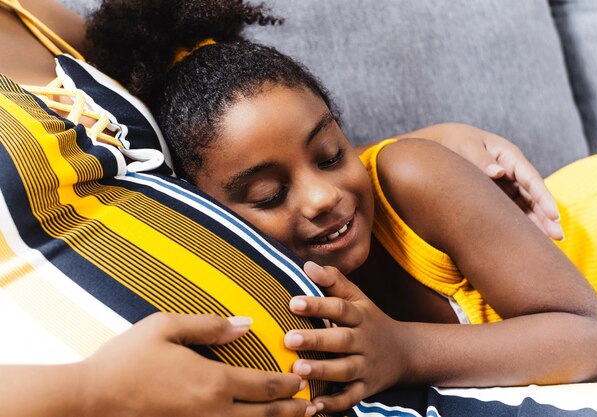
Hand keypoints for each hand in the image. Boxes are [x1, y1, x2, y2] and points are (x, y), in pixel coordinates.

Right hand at [78, 313, 315, 416]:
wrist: (90, 398)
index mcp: (212, 381)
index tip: (303, 380)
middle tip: (313, 408)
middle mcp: (212, 410)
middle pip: (263, 414)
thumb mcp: (166, 327)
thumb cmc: (126, 358)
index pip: (263, 385)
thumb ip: (210, 325)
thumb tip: (245, 323)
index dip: (287, 384)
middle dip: (291, 411)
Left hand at [284, 262, 407, 413]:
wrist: (406, 352)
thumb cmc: (369, 321)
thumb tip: (307, 265)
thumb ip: (333, 281)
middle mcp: (364, 341)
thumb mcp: (358, 298)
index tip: (293, 303)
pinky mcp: (366, 389)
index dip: (317, 305)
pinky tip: (313, 405)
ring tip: (298, 370)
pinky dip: (334, 404)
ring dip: (322, 371)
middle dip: (316, 340)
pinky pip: (351, 398)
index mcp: (360, 316)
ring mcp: (366, 366)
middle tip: (289, 338)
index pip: (339, 308)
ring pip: (345, 370)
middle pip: (342, 339)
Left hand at [397, 123, 563, 239]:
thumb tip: (498, 172)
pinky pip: (513, 211)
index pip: (531, 179)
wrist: (445, 144)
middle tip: (558, 236)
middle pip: (534, 196)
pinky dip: (522, 224)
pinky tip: (529, 239)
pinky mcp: (499, 196)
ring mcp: (507, 185)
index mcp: (510, 157)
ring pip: (526, 206)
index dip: (543, 197)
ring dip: (538, 223)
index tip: (553, 215)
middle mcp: (513, 172)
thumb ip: (481, 159)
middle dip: (547, 216)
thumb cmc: (458, 143)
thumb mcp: (468, 147)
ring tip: (552, 243)